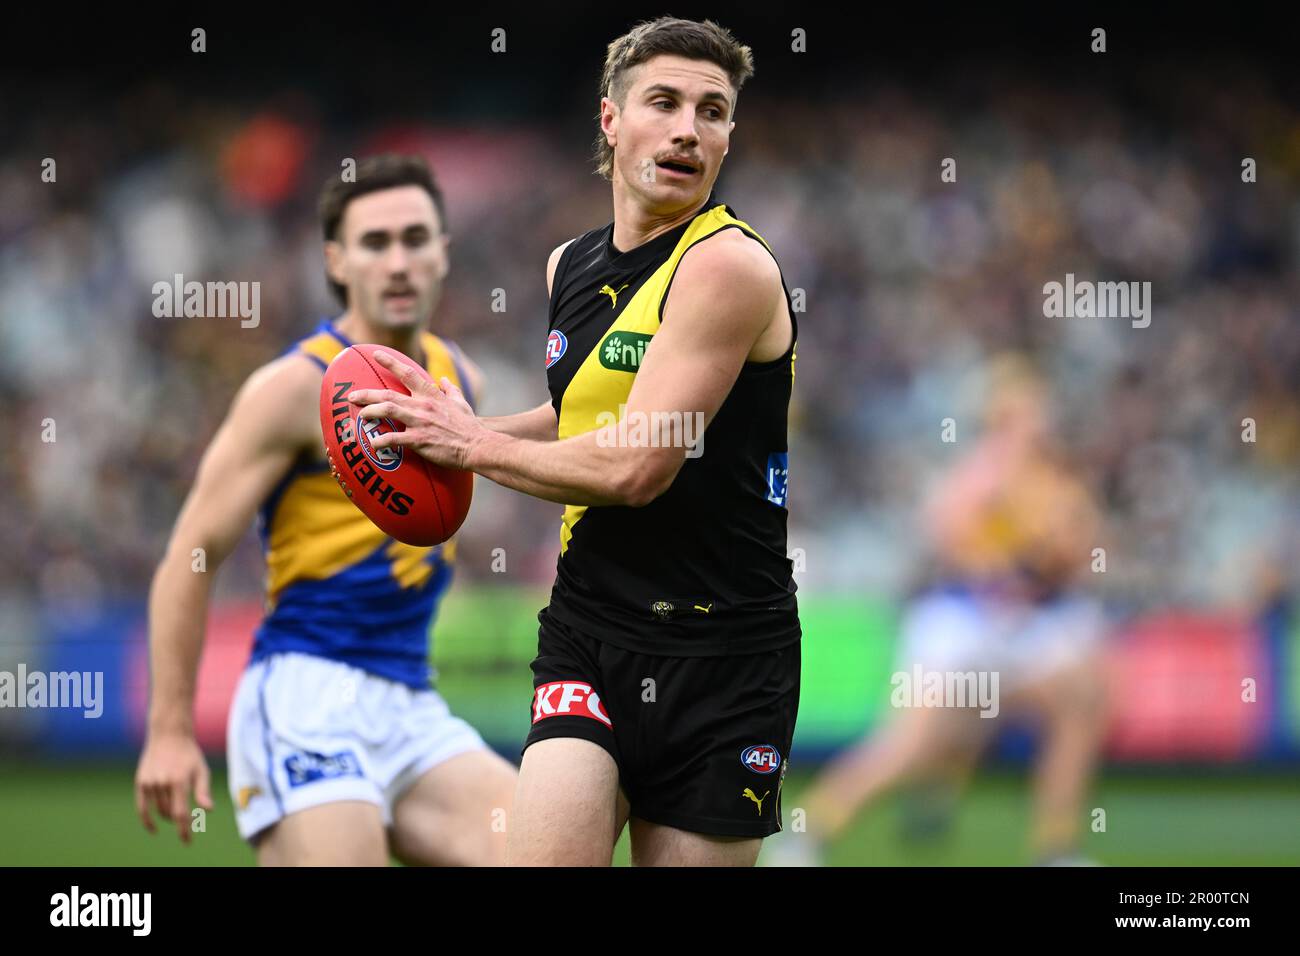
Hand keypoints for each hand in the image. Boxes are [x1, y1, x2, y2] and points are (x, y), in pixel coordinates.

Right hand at [135, 731, 212, 843]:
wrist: (169, 736)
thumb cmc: (189, 754)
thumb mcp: (202, 770)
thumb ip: (203, 791)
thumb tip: (208, 810)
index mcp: (179, 781)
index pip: (181, 814)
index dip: (184, 830)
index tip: (187, 842)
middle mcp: (162, 783)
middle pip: (170, 813)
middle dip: (180, 819)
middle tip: (189, 817)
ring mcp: (149, 783)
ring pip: (159, 811)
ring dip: (168, 815)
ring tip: (177, 809)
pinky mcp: (140, 782)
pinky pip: (142, 808)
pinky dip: (147, 820)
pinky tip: (154, 828)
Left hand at [348, 350, 484, 469]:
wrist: (477, 445)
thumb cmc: (469, 426)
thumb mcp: (461, 403)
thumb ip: (451, 390)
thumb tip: (444, 381)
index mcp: (431, 395)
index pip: (408, 373)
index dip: (390, 362)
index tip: (376, 355)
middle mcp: (422, 405)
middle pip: (387, 394)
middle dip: (366, 394)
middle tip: (351, 396)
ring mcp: (419, 422)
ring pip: (386, 410)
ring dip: (369, 412)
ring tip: (359, 417)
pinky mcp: (419, 440)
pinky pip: (393, 439)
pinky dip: (380, 441)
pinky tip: (372, 444)